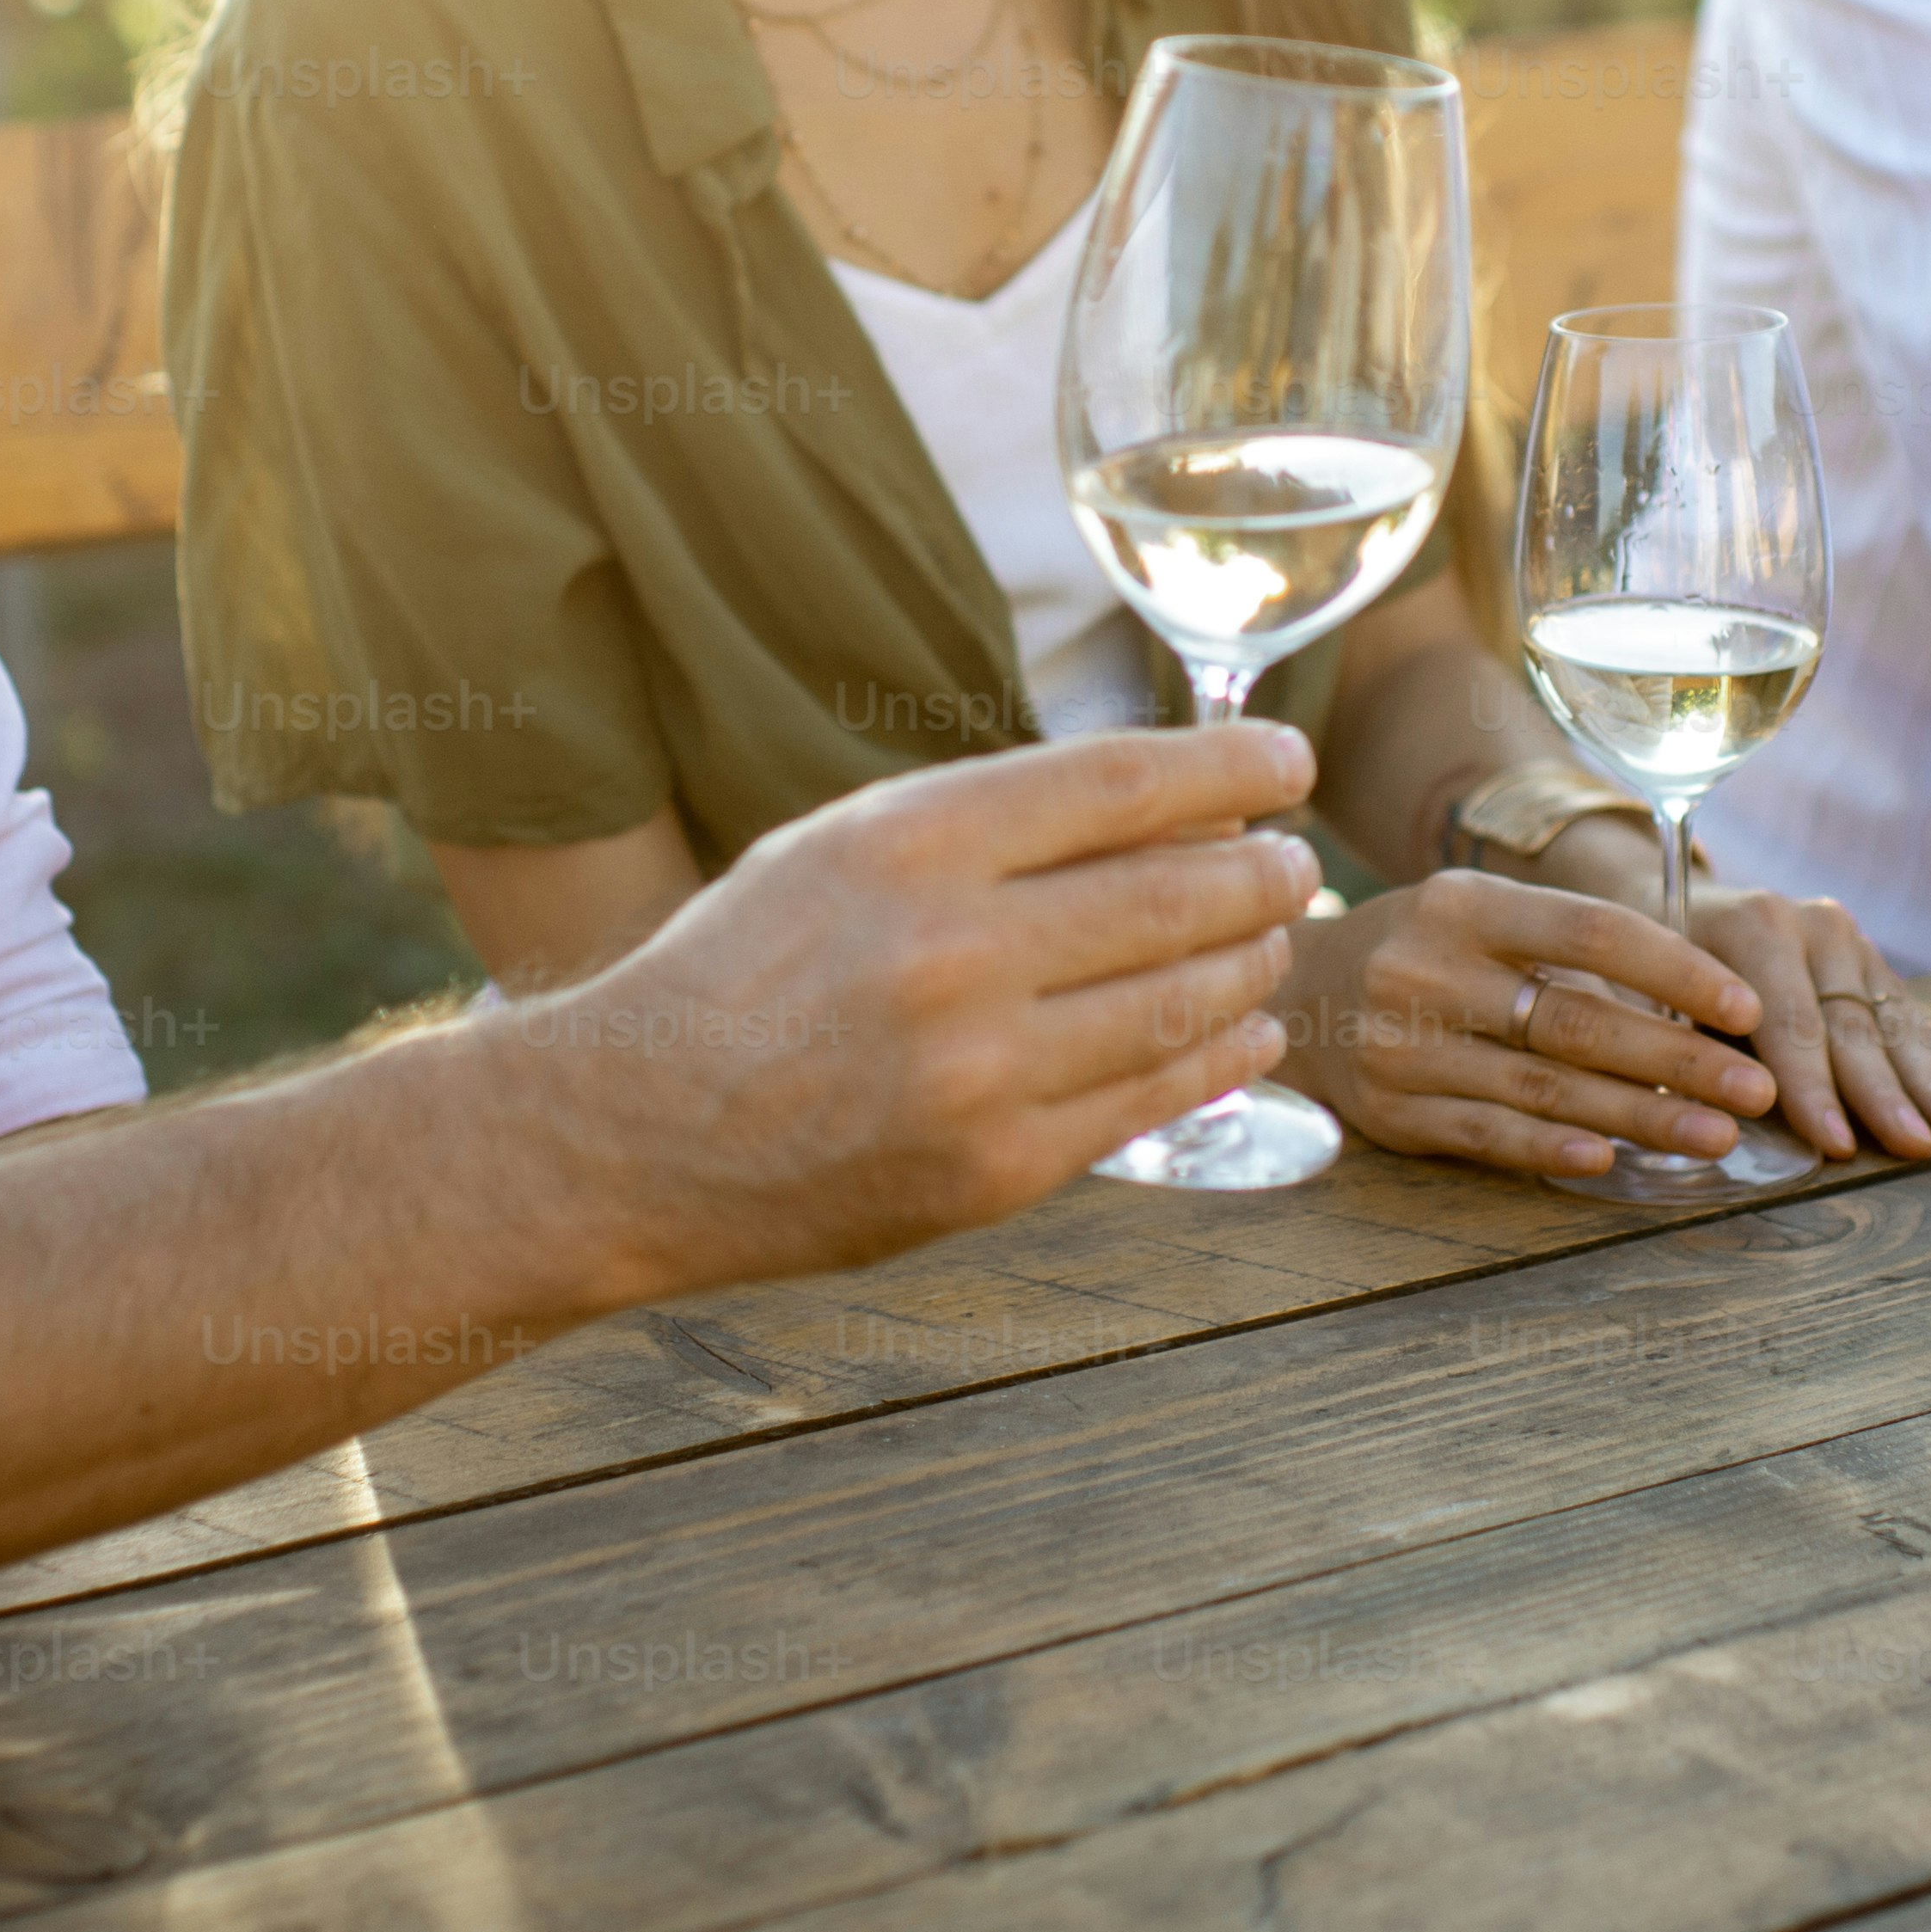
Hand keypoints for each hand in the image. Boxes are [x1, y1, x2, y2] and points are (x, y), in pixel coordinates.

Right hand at [539, 721, 1321, 1285]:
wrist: (634, 1134)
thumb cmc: (744, 972)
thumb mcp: (840, 849)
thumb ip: (986, 824)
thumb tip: (1166, 804)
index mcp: (909, 844)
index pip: (1118, 782)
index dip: (1227, 765)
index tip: (1288, 761)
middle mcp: (953, 950)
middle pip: (1174, 892)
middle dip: (1261, 872)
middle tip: (1296, 865)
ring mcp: (979, 1070)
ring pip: (1180, 1000)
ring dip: (1253, 962)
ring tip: (1275, 940)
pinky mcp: (993, 1170)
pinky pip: (1149, 1101)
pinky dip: (1219, 1057)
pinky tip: (1247, 1031)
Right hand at [1285, 868, 1781, 1178]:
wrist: (1291, 994)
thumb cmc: (1420, 949)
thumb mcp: (1478, 915)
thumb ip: (1566, 947)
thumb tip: (1694, 1002)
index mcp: (1464, 904)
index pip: (1593, 931)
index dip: (1679, 971)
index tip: (1748, 1007)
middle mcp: (1427, 969)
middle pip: (1578, 1019)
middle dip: (1681, 1059)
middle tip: (1756, 1088)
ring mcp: (1403, 1045)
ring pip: (1545, 1087)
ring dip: (1642, 1116)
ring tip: (1717, 1135)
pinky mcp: (1392, 1112)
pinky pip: (1486, 1134)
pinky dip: (1551, 1147)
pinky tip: (1610, 1160)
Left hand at [1677, 883, 1930, 1160]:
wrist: (1675, 903)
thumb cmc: (1651, 972)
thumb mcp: (1650, 998)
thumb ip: (1689, 1050)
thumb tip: (1733, 1114)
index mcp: (1751, 930)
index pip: (1788, 1024)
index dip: (1812, 1090)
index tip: (1836, 1146)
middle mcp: (1809, 926)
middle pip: (1851, 1024)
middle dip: (1886, 1093)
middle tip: (1917, 1147)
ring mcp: (1846, 940)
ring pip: (1891, 1020)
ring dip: (1930, 1080)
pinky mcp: (1867, 958)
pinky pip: (1906, 1011)